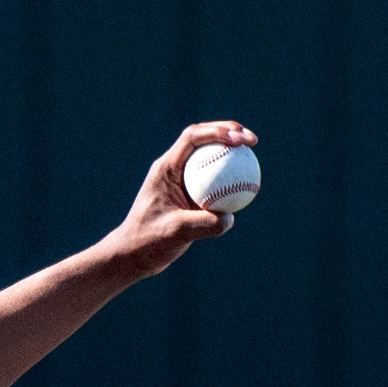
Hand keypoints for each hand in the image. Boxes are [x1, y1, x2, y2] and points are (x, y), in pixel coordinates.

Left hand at [108, 121, 256, 277]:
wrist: (134, 255)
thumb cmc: (149, 241)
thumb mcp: (176, 233)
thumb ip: (203, 225)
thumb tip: (229, 218)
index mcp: (166, 168)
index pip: (193, 138)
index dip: (219, 131)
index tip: (240, 139)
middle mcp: (173, 169)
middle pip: (204, 139)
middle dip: (230, 132)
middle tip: (253, 141)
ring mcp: (181, 181)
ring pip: (210, 158)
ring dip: (231, 152)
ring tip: (254, 156)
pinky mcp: (189, 195)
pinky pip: (213, 181)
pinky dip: (230, 178)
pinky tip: (248, 186)